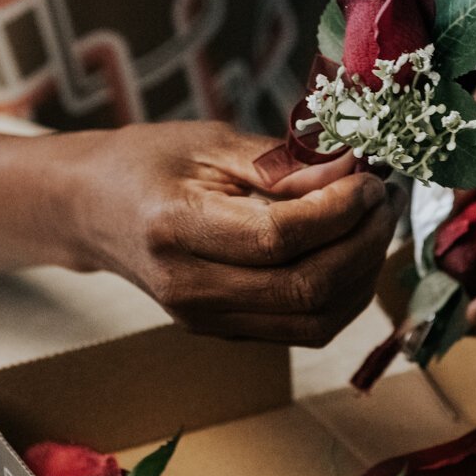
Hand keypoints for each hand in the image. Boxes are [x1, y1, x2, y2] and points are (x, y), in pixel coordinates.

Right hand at [48, 121, 404, 346]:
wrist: (91, 211)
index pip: (278, 238)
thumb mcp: (211, 142)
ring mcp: (207, 321)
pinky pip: (304, 328)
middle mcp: (190, 289)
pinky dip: (344, 293)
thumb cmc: (148, 162)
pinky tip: (353, 249)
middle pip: (305, 289)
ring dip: (364, 274)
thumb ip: (283, 164)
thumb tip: (353, 173)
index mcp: (175, 229)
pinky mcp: (225, 333)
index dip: (338, 210)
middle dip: (364, 243)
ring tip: (376, 223)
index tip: (368, 179)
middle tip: (384, 198)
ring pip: (315, 321)